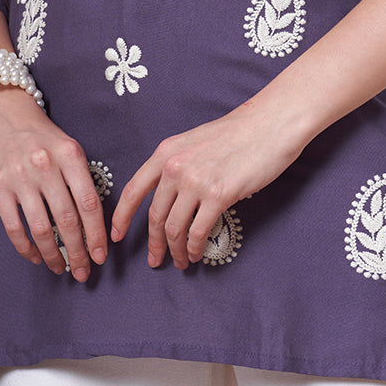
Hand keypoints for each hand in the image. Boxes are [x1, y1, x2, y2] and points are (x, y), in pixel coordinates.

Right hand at [0, 87, 107, 280]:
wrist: (1, 112)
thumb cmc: (41, 135)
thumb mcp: (67, 146)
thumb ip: (79, 178)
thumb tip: (94, 222)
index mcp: (70, 155)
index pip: (89, 203)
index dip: (97, 234)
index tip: (102, 256)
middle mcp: (47, 166)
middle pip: (68, 220)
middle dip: (79, 252)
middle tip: (84, 272)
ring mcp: (21, 177)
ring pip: (42, 228)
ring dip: (54, 255)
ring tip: (61, 269)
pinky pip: (15, 226)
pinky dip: (27, 248)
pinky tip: (36, 257)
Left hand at [110, 101, 305, 269]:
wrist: (270, 123)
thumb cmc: (238, 132)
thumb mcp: (195, 141)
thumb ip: (178, 164)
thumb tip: (173, 196)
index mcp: (166, 152)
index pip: (133, 190)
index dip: (122, 217)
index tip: (116, 236)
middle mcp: (175, 166)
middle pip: (155, 216)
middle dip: (153, 243)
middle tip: (155, 260)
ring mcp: (196, 181)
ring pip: (175, 228)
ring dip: (176, 251)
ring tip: (182, 261)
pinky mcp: (219, 195)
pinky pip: (198, 231)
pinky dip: (195, 247)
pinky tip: (198, 253)